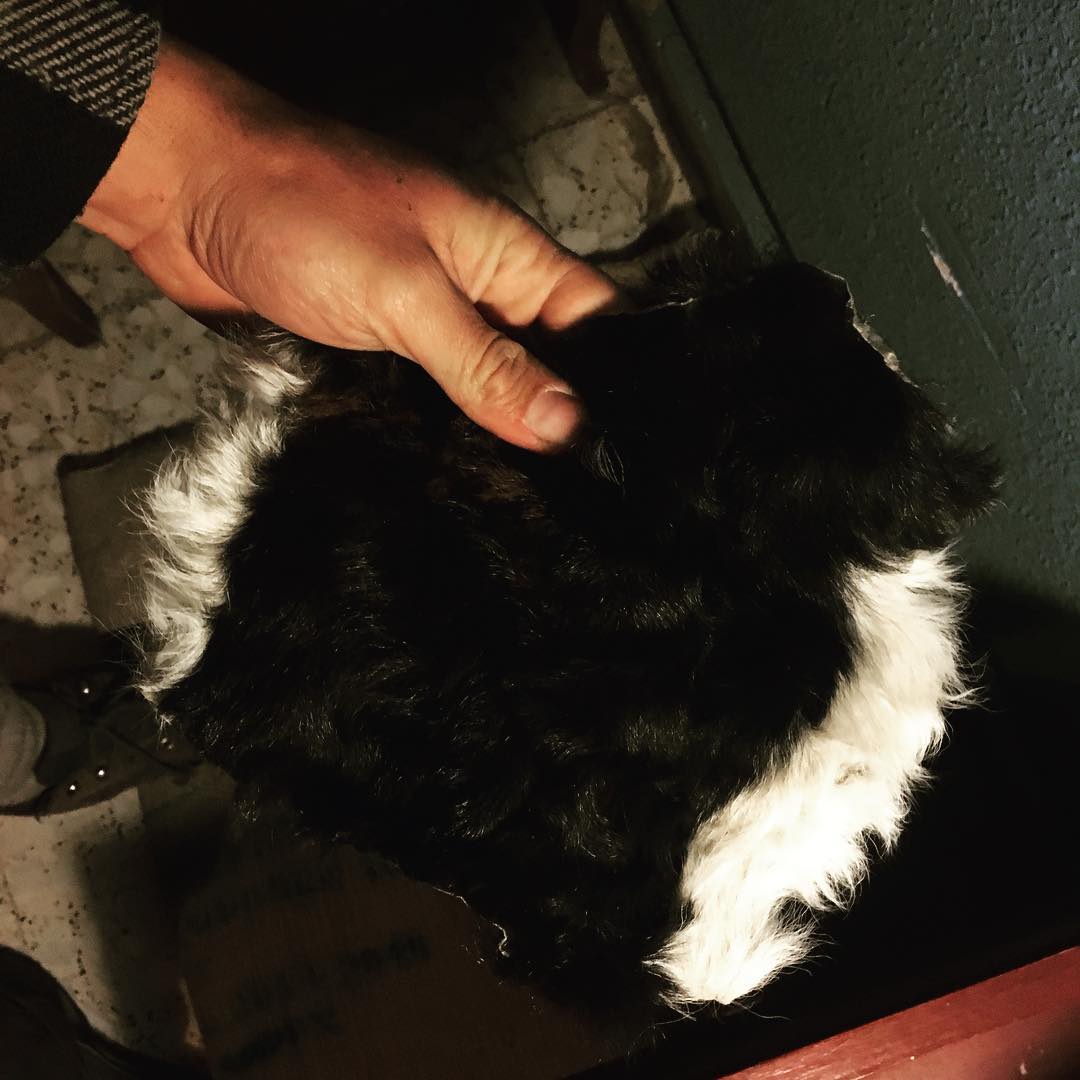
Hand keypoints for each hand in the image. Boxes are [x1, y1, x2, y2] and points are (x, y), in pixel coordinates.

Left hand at [80, 38, 620, 449]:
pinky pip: (425, 406)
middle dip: (552, 424)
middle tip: (570, 503)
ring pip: (481, 393)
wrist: (184, 198)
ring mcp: (424, 327)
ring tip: (518, 510)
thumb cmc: (301, 211)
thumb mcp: (407, 291)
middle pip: (540, 367)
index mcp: (506, 257)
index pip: (595, 320)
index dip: (617, 380)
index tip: (624, 453)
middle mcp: (475, 293)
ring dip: (491, 440)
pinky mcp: (377, 359)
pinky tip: (448, 485)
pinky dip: (435, 438)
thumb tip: (565, 425)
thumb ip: (485, 363)